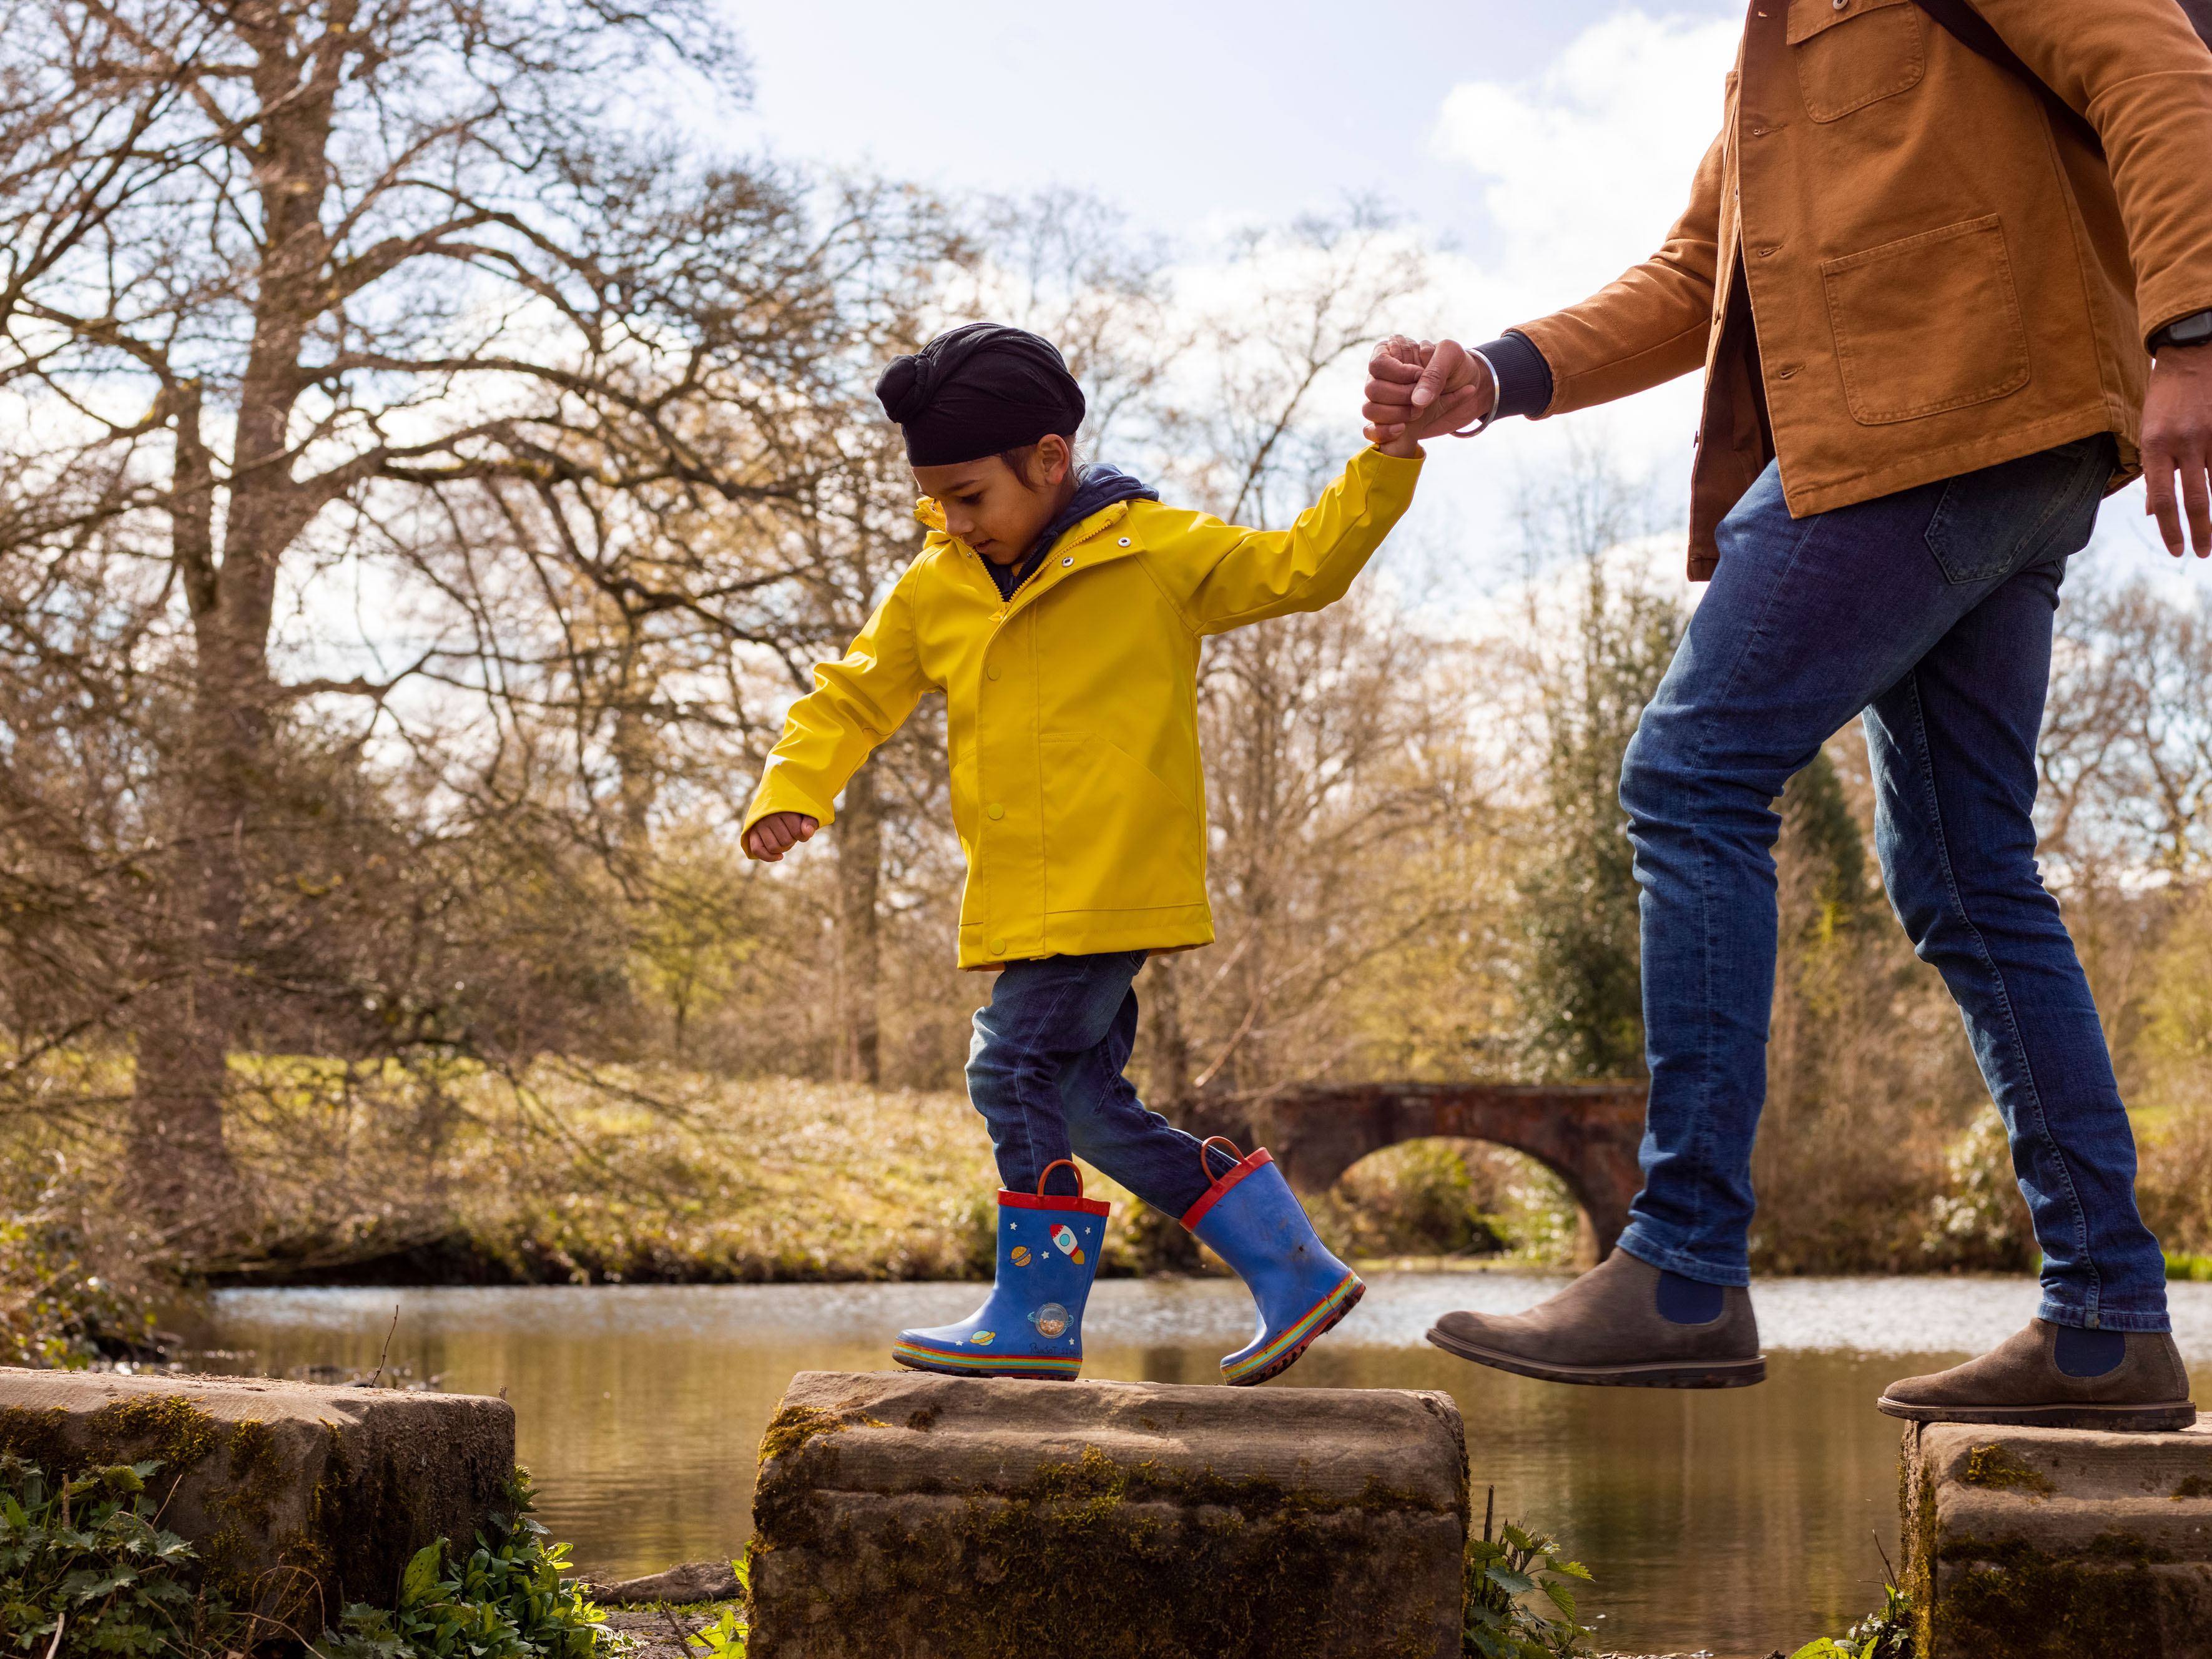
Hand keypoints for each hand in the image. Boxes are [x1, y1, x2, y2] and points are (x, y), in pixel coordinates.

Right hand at [745, 810, 817, 860]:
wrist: (776, 800)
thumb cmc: (795, 810)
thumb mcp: (806, 812)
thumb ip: (810, 822)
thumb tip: (807, 833)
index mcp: (783, 807)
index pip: (797, 832)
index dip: (803, 836)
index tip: (803, 830)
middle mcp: (769, 816)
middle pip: (785, 841)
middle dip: (792, 841)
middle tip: (792, 833)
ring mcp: (759, 824)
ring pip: (773, 847)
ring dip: (783, 849)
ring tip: (786, 839)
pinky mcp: (752, 832)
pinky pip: (757, 850)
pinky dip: (769, 857)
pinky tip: (780, 857)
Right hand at [1364, 336, 1495, 453]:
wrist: (1473, 391)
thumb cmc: (1459, 368)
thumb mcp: (1451, 359)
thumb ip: (1434, 373)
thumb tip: (1417, 401)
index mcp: (1393, 354)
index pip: (1377, 364)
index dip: (1397, 373)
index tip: (1419, 375)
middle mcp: (1384, 378)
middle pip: (1371, 388)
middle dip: (1399, 395)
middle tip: (1421, 399)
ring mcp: (1384, 401)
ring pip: (1369, 409)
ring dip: (1394, 413)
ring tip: (1418, 413)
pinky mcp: (1388, 422)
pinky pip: (1370, 430)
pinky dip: (1383, 432)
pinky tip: (1402, 430)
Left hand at [2143, 341, 2211, 557]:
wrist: (2189, 356)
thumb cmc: (2163, 399)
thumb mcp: (2146, 434)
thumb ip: (2151, 472)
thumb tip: (2153, 513)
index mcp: (2155, 447)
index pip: (2161, 499)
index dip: (2170, 529)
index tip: (2176, 551)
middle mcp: (2183, 443)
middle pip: (2196, 499)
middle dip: (2201, 531)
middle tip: (2202, 553)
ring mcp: (2210, 434)